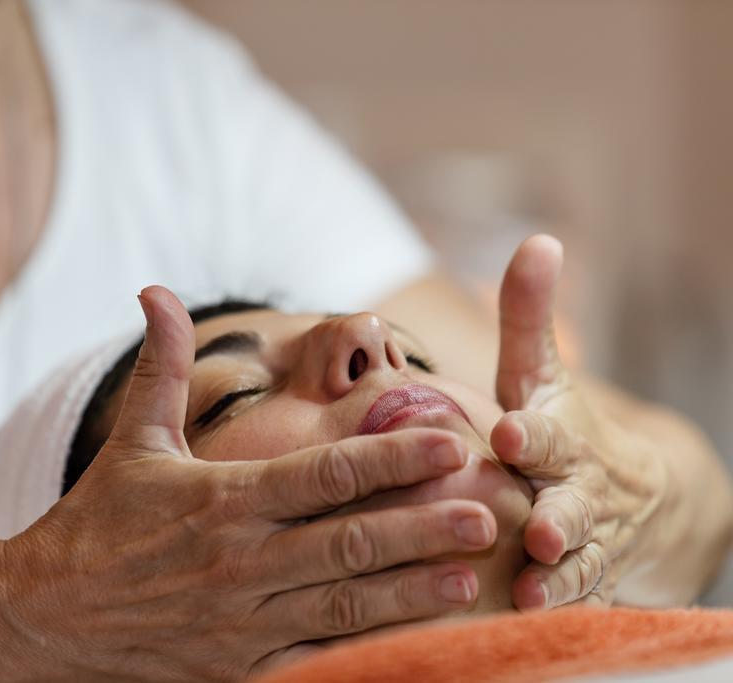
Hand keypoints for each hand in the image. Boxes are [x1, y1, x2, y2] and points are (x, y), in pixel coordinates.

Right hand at [0, 286, 496, 681]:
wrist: (42, 616)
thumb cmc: (96, 521)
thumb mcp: (132, 441)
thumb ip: (159, 367)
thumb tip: (156, 290)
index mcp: (222, 500)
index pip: (323, 474)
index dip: (390, 456)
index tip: (449, 440)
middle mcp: (238, 561)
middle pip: (348, 541)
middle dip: (423, 527)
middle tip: (489, 512)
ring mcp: (238, 622)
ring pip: (342, 607)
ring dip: (409, 591)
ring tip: (469, 577)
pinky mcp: (233, 669)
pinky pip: (311, 661)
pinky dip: (363, 652)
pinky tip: (411, 642)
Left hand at [490, 235, 665, 609]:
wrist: (639, 496)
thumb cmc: (563, 425)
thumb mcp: (543, 374)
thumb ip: (529, 317)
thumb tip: (537, 239)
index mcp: (561, 438)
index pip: (550, 435)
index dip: (534, 436)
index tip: (512, 435)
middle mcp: (579, 491)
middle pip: (573, 505)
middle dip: (560, 516)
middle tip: (542, 531)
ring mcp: (586, 541)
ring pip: (579, 561)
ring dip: (560, 576)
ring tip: (536, 589)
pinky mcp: (582, 581)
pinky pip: (573, 599)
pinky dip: (558, 610)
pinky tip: (528, 620)